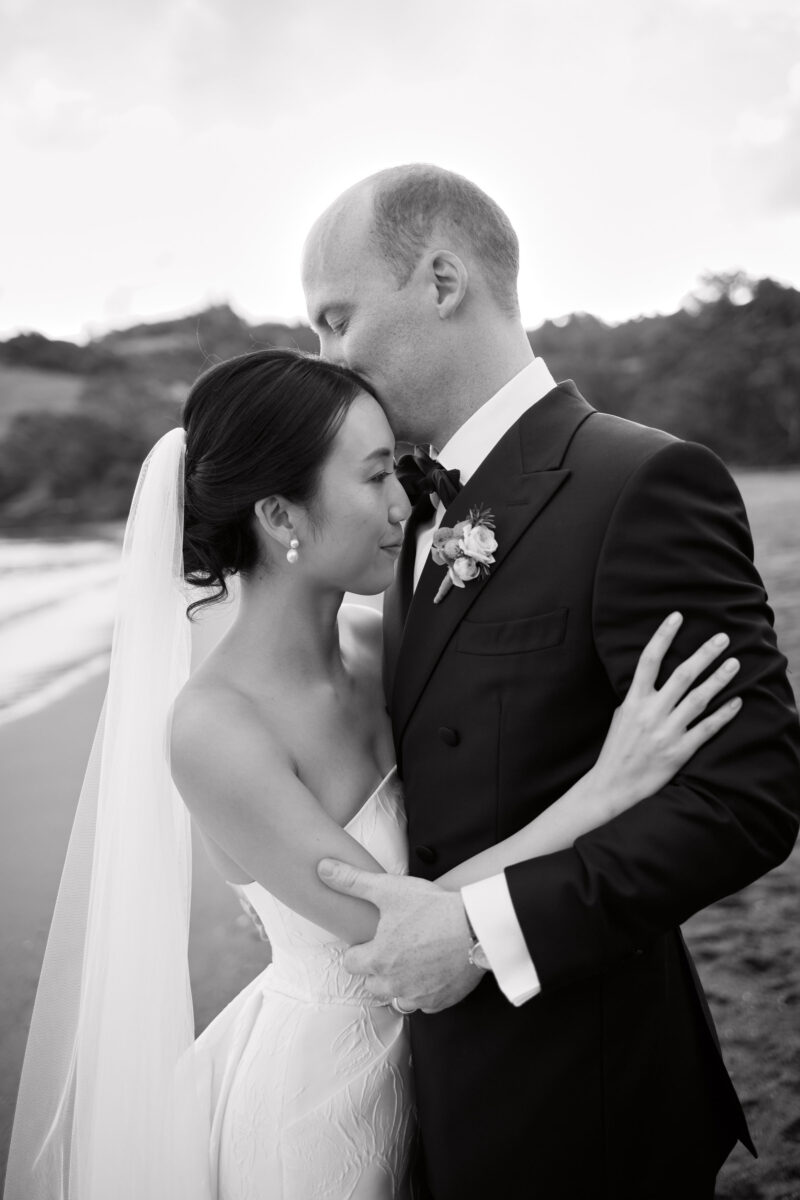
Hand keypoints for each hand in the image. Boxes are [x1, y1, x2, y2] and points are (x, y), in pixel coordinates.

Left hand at [316, 861, 483, 1012]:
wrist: (475, 928)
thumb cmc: (432, 908)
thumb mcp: (389, 889)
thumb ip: (352, 881)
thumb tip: (323, 868)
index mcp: (377, 960)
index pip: (351, 964)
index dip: (359, 950)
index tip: (371, 940)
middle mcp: (394, 984)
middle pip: (371, 984)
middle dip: (377, 970)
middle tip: (393, 948)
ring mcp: (418, 996)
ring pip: (396, 998)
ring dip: (398, 984)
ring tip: (412, 961)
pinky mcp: (440, 1002)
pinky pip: (423, 1004)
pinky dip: (424, 992)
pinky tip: (432, 971)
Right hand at [591, 611, 742, 816]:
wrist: (613, 785)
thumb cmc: (617, 748)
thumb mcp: (621, 715)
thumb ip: (638, 696)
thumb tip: (653, 677)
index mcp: (633, 701)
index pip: (648, 661)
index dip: (663, 636)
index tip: (677, 616)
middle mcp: (651, 713)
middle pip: (682, 675)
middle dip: (704, 654)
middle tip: (722, 637)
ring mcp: (667, 733)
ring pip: (699, 699)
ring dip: (718, 679)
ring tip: (734, 662)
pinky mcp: (679, 751)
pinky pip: (707, 729)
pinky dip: (723, 714)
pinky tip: (737, 701)